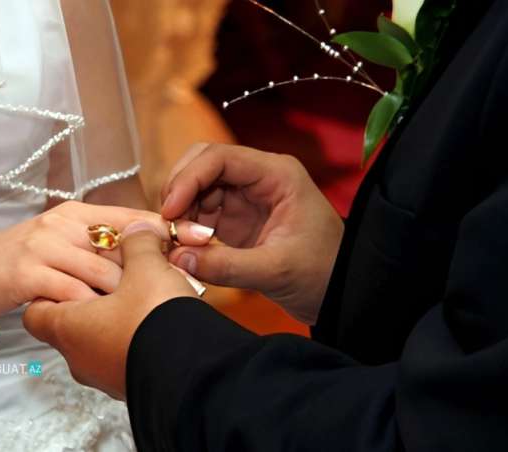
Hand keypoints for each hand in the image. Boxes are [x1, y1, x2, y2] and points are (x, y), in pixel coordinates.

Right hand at [0, 202, 212, 318]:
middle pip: (126, 245)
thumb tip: (155, 256)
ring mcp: (46, 246)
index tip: (207, 237)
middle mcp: (65, 223)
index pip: (135, 218)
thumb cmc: (24, 261)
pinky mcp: (28, 273)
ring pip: (104, 273)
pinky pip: (74, 295)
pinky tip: (106, 322)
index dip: (172, 229)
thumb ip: (102, 248)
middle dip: (159, 267)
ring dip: (130, 296)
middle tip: (190, 285)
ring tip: (154, 311)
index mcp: (79, 214)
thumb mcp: (65, 244)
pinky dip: (93, 310)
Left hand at [23, 222, 195, 399]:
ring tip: (145, 298)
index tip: (76, 273)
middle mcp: (79, 358)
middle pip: (69, 324)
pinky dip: (134, 337)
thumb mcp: (147, 267)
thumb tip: (137, 229)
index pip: (35, 310)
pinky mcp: (130, 386)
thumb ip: (137, 242)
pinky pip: (122, 356)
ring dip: (116, 319)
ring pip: (98, 341)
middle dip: (91, 299)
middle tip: (116, 279)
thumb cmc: (157, 319)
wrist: (197, 373)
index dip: (53, 288)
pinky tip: (158, 321)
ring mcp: (104, 377)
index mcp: (68, 328)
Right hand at [161, 143, 343, 323]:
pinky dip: (188, 228)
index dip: (188, 178)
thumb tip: (177, 259)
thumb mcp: (276, 270)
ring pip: (197, 189)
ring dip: (181, 212)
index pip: (220, 157)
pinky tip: (187, 249)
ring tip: (180, 244)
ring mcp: (245, 197)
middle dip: (179, 190)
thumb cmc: (322, 273)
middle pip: (202, 165)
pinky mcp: (236, 219)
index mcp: (276, 174)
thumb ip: (227, 266)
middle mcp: (258, 178)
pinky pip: (200, 213)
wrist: (340, 292)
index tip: (169, 210)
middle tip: (167, 224)